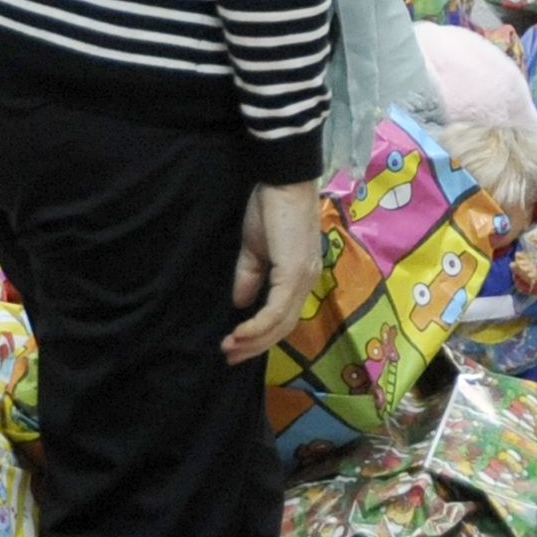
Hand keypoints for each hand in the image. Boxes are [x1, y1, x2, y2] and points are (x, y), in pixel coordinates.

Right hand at [220, 181, 323, 364]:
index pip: (284, 317)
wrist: (282, 180)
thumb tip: (242, 304)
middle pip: (284, 327)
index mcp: (300, 276)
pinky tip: (240, 334)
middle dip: (255, 346)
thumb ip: (250, 277)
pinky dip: (258, 325)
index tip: (235, 346)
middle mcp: (307, 282)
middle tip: (230, 356)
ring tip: (229, 347)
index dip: (261, 336)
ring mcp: (303, 278)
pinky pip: (277, 309)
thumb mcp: (255, 249)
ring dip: (254, 340)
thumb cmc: (270, 209)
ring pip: (281, 323)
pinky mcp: (295, 272)